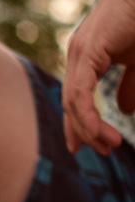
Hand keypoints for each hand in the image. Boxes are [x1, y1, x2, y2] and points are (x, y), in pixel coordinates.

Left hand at [62, 0, 134, 155]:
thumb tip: (126, 111)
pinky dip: (85, 114)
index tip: (82, 146)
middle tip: (104, 151)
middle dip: (85, 131)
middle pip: (71, 103)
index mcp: (86, 57)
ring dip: (89, 127)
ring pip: (73, 101)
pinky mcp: (87, 50)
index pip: (75, 97)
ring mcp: (79, 52)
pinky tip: (95, 131)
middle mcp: (77, 55)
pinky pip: (80, 92)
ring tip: (108, 144)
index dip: (77, 124)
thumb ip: (130, 85)